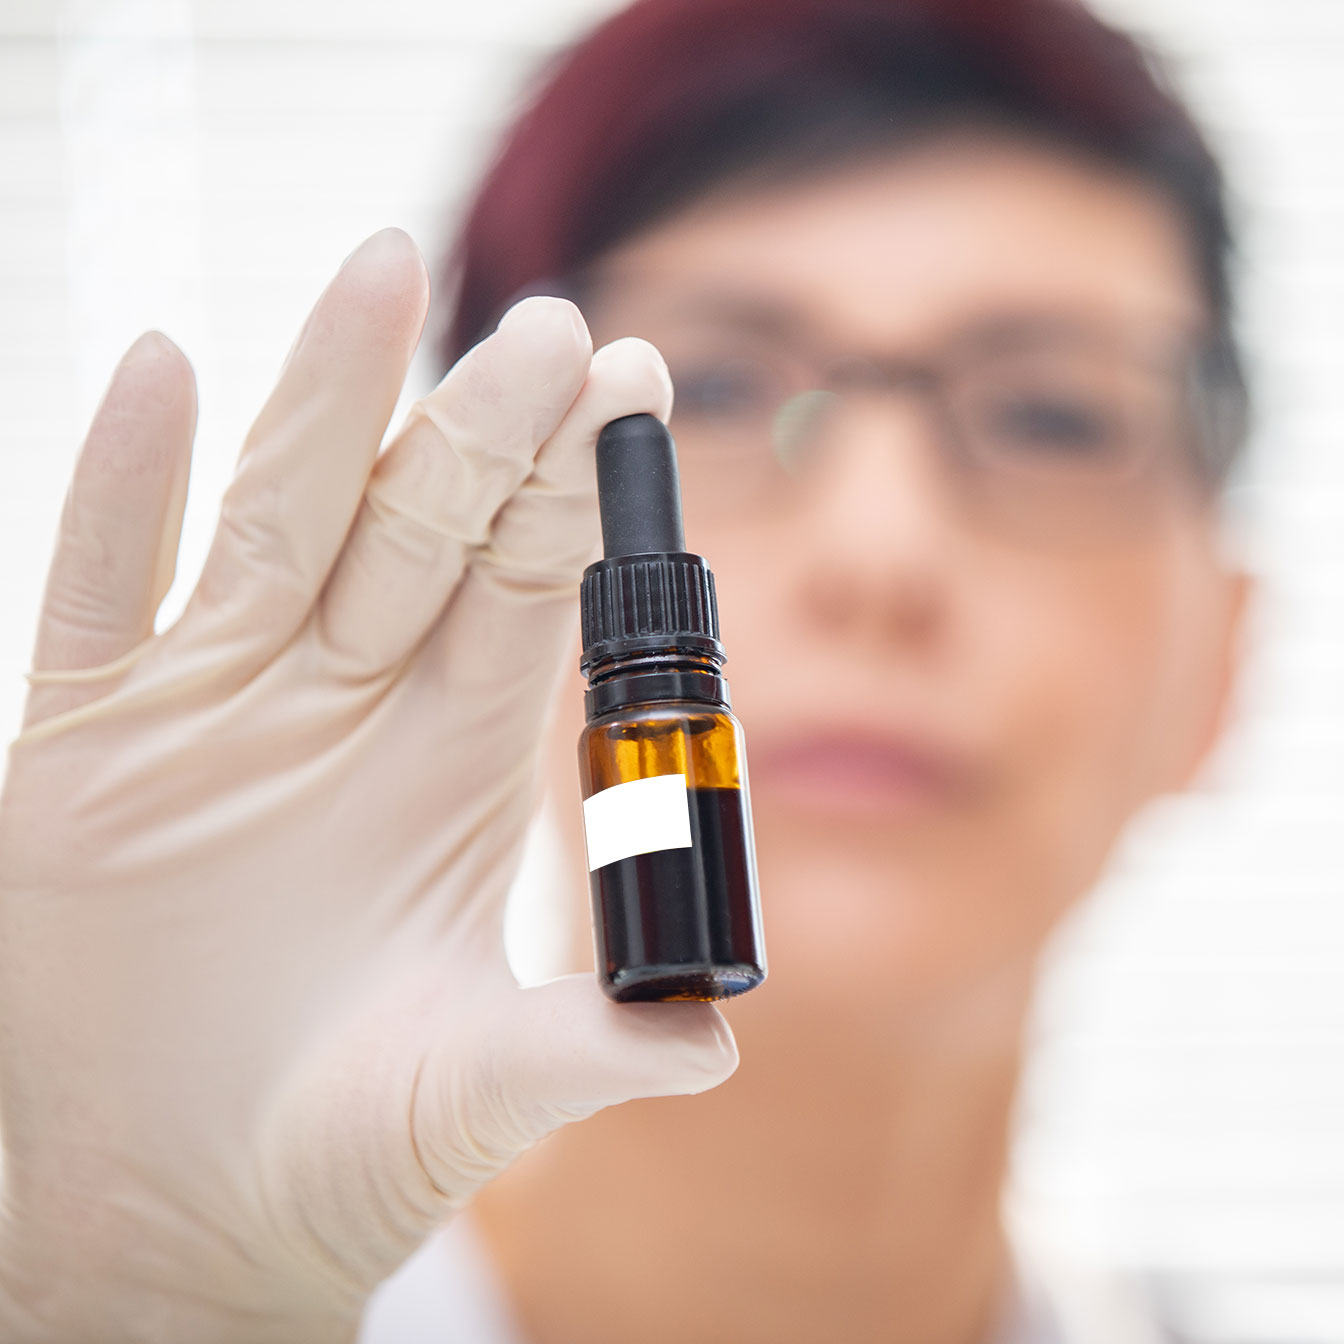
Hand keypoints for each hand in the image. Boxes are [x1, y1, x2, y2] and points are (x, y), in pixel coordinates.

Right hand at [0, 228, 736, 1342]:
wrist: (172, 1205)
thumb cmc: (336, 1150)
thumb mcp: (469, 1093)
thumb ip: (585, 1049)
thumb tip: (719, 1040)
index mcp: (455, 758)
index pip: (533, 590)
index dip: (579, 492)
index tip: (633, 383)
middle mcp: (349, 703)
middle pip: (423, 527)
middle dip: (481, 428)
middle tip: (545, 324)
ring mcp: (218, 706)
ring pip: (278, 518)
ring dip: (326, 399)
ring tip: (381, 269)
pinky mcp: (90, 742)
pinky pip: (101, 589)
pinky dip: (121, 487)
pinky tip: (159, 376)